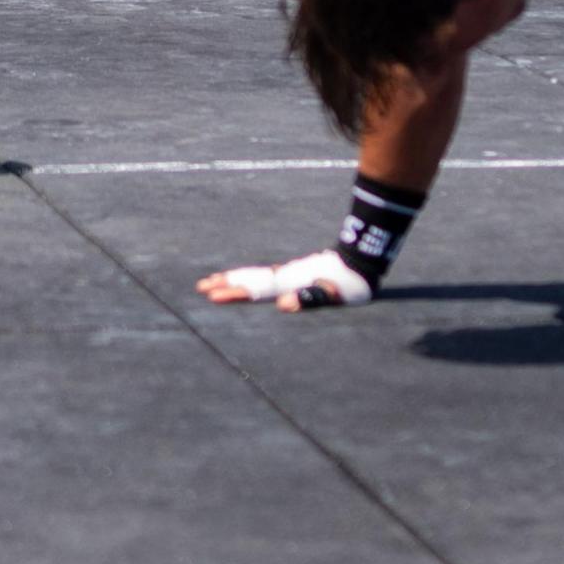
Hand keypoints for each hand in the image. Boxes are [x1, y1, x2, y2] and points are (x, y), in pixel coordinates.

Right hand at [198, 251, 370, 310]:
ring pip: (256, 276)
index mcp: (291, 282)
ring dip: (234, 278)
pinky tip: (245, 280)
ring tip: (213, 280)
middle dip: (226, 284)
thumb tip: (282, 305)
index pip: (258, 289)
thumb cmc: (350, 283)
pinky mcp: (294, 274)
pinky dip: (249, 278)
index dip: (235, 293)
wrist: (362, 258)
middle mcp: (286, 276)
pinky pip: (265, 276)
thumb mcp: (335, 295)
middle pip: (251, 280)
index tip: (213, 296)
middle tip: (201, 287)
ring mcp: (289, 273)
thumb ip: (309, 298)